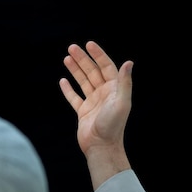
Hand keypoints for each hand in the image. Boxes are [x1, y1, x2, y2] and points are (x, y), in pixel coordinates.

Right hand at [59, 41, 132, 188]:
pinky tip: (63, 81)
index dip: (98, 55)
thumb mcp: (121, 102)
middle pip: (92, 72)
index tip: (88, 44)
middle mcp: (104, 94)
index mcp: (114, 89)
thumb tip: (129, 62)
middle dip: (83, 59)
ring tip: (66, 58)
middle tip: (71, 47)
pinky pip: (74, 97)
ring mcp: (93, 102)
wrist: (101, 147)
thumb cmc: (113, 126)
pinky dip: (68, 89)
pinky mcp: (83, 112)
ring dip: (75, 70)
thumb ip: (124, 82)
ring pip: (83, 82)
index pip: (106, 67)